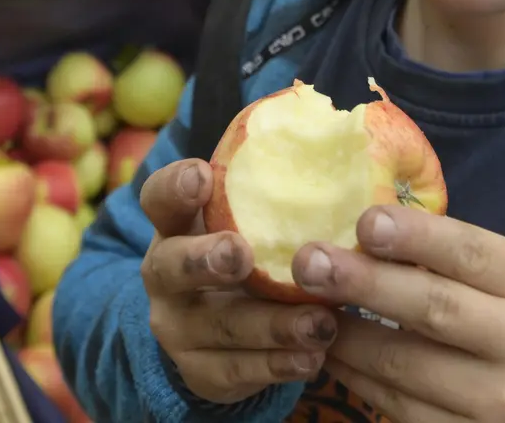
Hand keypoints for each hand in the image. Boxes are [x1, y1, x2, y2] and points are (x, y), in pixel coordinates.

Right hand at [140, 158, 337, 404]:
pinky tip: (312, 357)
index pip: (159, 198)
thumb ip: (270, 190)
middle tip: (242, 255)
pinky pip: (238, 371)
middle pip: (174, 266)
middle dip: (207, 260)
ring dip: (273, 324)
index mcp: (174, 226)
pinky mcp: (200, 371)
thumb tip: (345, 132)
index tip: (201, 174)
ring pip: (222, 325)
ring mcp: (178, 327)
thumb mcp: (243, 221)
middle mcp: (164, 275)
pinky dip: (278, 366)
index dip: (174, 186)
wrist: (208, 334)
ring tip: (320, 321)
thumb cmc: (243, 252)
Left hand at [289, 206, 504, 422]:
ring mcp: (499, 404)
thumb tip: (368, 229)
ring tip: (305, 308)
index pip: (474, 255)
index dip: (417, 237)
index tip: (365, 221)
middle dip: (364, 283)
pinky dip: (356, 376)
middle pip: (434, 310)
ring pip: (404, 366)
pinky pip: (397, 407)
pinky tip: (332, 351)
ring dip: (345, 335)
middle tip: (309, 262)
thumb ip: (457, 258)